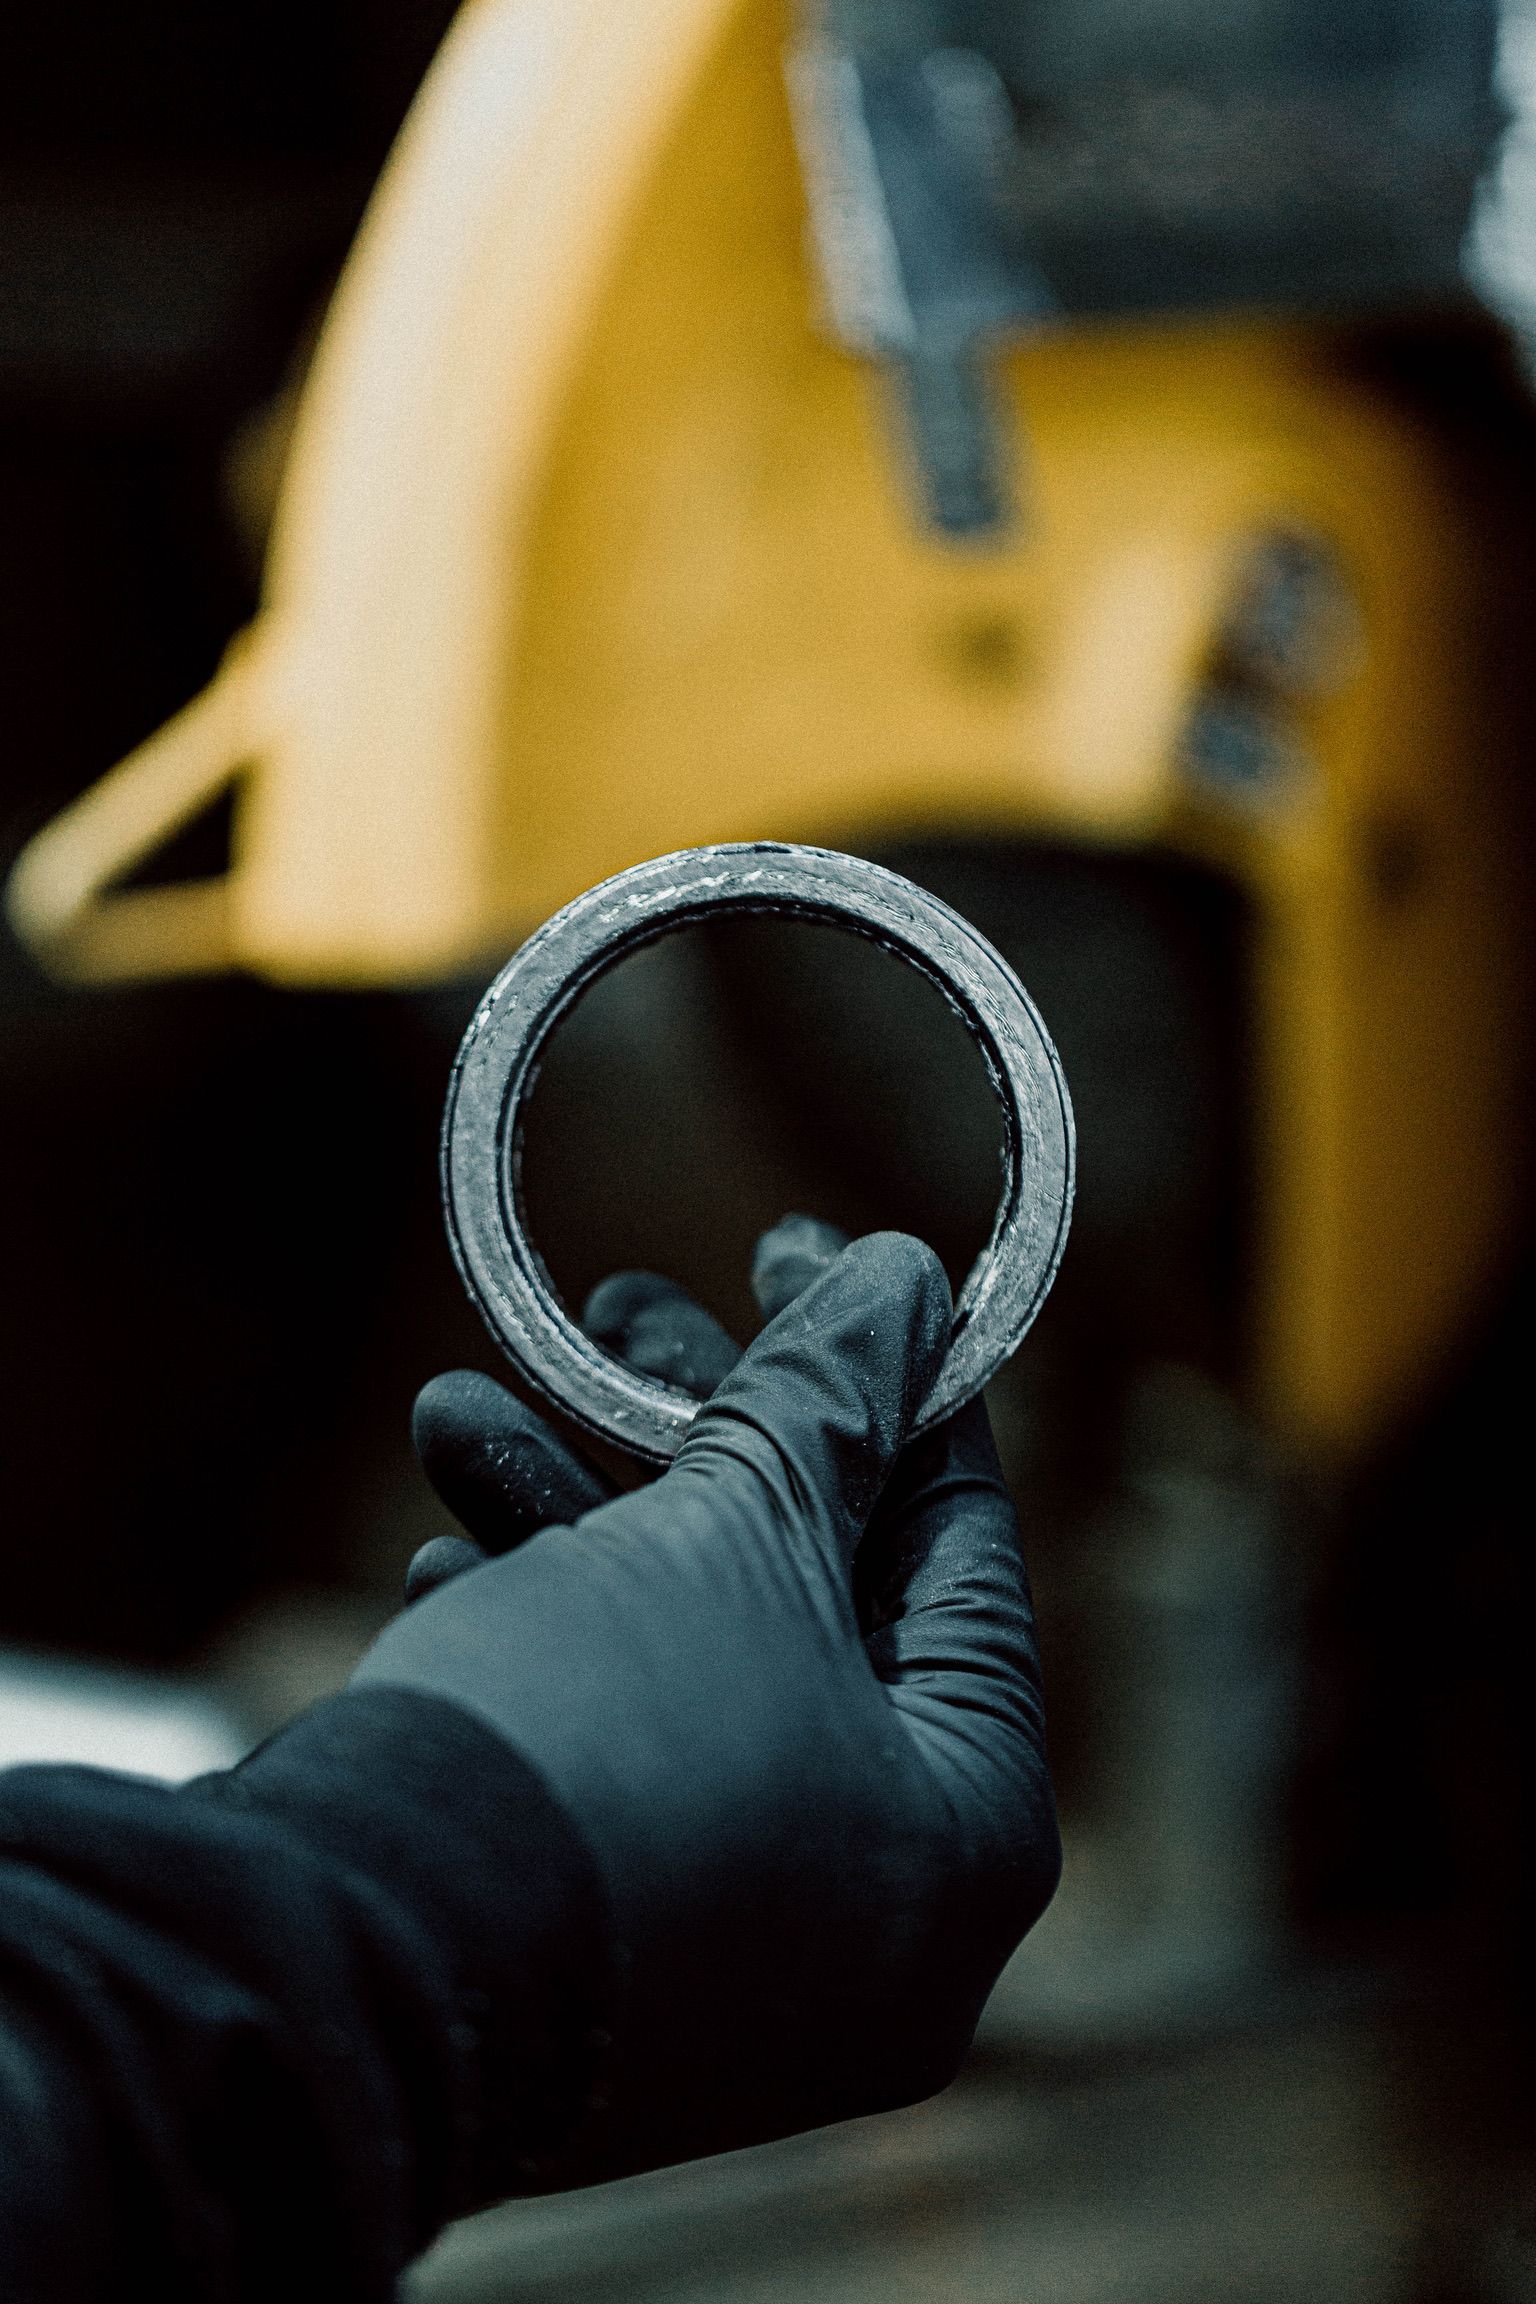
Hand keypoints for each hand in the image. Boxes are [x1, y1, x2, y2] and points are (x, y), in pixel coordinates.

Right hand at [356, 1222, 1058, 2183]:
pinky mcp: (600, 1981)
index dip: (887, 1381)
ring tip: (451, 1411)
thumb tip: (901, 1277)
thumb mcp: (734, 1534)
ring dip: (570, 1523)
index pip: (959, 1554)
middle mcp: (878, 1928)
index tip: (809, 1260)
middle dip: (690, 1439)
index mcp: (968, 1831)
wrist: (349, 1975)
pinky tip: (437, 1571)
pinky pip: (606, 1775)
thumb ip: (830, 1401)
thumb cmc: (599, 1743)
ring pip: (683, 1678)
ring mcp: (736, 1971)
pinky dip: (538, 1659)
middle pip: (810, 1605)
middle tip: (621, 1306)